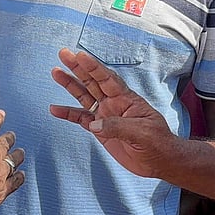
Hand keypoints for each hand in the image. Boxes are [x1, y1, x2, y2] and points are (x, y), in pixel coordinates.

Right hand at [0, 110, 24, 214]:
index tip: (1, 114)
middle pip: (6, 141)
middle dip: (9, 138)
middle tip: (11, 137)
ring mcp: (0, 172)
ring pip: (15, 159)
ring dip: (17, 155)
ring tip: (20, 153)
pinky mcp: (3, 189)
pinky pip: (17, 180)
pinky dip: (19, 176)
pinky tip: (21, 174)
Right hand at [49, 48, 177, 177]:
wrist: (159, 161)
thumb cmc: (157, 142)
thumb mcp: (142, 132)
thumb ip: (118, 127)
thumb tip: (94, 124)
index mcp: (126, 99)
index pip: (107, 79)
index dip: (94, 67)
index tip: (80, 55)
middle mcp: (113, 103)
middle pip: (92, 82)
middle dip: (77, 68)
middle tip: (63, 53)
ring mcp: (105, 115)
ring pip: (84, 96)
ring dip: (70, 84)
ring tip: (55, 72)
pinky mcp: (99, 130)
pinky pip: (80, 119)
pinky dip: (67, 114)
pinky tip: (54, 109)